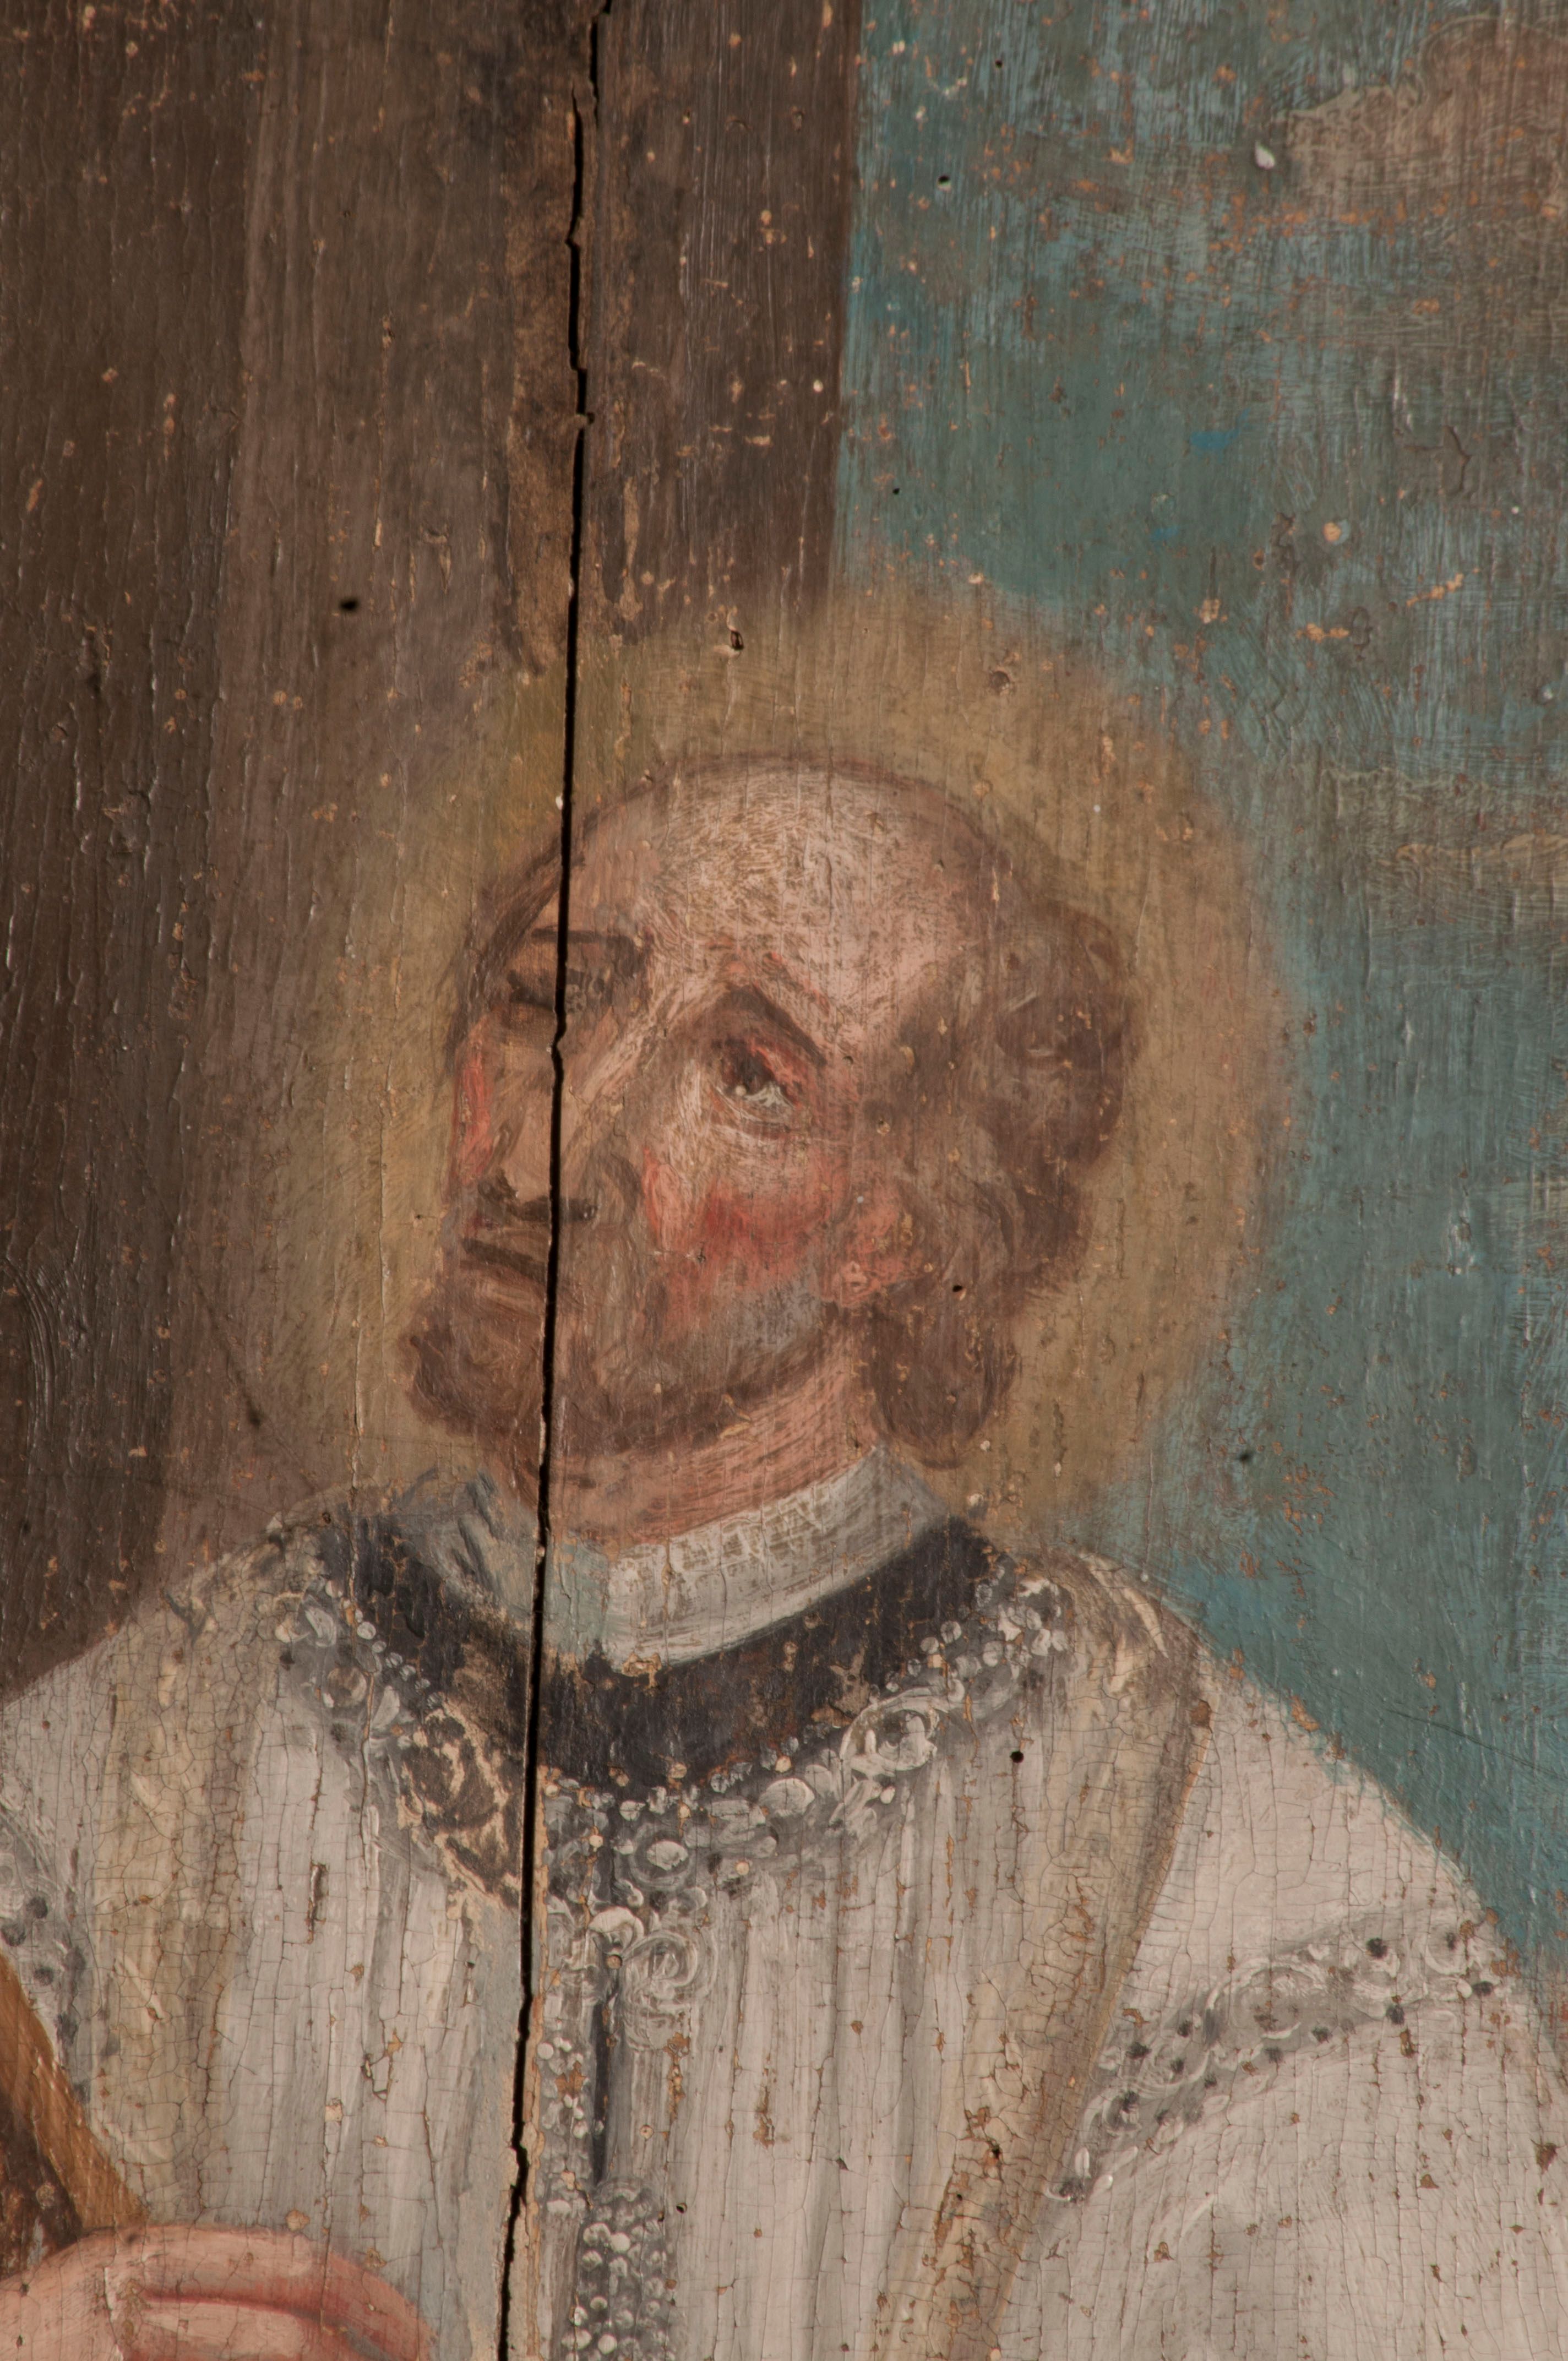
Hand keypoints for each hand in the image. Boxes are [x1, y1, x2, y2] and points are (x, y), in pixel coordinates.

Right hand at [0, 2225, 430, 2358]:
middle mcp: (130, 2306)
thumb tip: (308, 2319)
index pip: (289, 2265)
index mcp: (143, 2256)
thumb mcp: (114, 2289)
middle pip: (283, 2333)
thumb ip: (198, 2294)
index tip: (412, 2330)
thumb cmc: (41, 2336)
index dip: (366, 2297)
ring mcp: (116, 2357)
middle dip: (359, 2355)